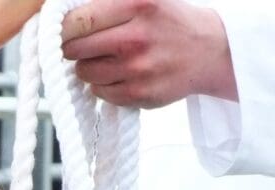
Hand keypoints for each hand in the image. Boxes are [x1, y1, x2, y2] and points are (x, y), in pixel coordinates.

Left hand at [62, 0, 236, 107]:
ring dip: (87, 67)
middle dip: (72, 48)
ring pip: (85, 73)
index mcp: (137, 4)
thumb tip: (62, 11)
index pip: (77, 20)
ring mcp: (138, 70)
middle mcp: (136, 37)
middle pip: (75, 49)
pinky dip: (102, 85)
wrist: (211, 51)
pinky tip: (119, 74)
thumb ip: (107, 2)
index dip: (63, 27)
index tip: (63, 30)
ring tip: (105, 59)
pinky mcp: (140, 95)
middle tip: (81, 46)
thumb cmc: (170, 20)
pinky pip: (100, 93)